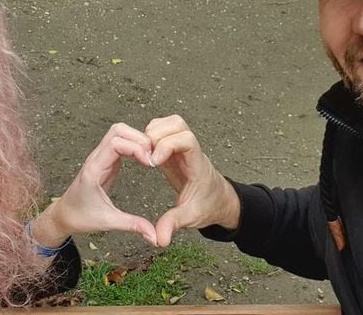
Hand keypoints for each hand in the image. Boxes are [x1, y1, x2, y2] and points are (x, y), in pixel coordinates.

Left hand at [33, 123, 157, 246]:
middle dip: (139, 138)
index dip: (136, 148)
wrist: (64, 216)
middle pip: (118, 130)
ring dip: (137, 139)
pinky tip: (144, 159)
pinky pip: (121, 143)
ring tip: (151, 157)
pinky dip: (134, 145)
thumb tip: (155, 236)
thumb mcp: (108, 222)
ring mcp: (100, 157)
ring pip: (119, 133)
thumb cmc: (80, 217)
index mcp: (94, 169)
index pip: (116, 143)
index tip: (150, 163)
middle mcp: (96, 158)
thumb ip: (132, 225)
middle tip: (154, 156)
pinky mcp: (106, 161)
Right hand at [146, 115, 240, 246]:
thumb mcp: (190, 218)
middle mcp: (191, 151)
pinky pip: (164, 132)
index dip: (168, 145)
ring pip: (170, 123)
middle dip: (158, 133)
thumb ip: (173, 225)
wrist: (219, 201)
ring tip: (144, 152)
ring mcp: (183, 148)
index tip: (154, 161)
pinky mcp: (175, 149)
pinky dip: (152, 135)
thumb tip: (160, 239)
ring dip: (153, 132)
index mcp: (197, 164)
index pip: (187, 140)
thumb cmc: (208, 206)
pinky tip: (146, 153)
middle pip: (178, 123)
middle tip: (146, 154)